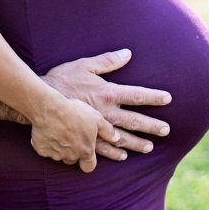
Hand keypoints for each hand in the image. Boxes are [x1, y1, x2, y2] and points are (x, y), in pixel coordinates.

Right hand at [30, 93, 117, 173]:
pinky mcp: (41, 149)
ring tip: (59, 132)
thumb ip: (107, 131)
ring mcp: (55, 154)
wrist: (50, 109)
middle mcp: (71, 156)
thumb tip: (117, 139)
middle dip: (73, 152)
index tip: (87, 156)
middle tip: (71, 137)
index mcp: (86, 151)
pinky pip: (44, 150)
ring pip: (59, 155)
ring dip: (60, 148)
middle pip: (73, 160)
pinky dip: (46, 143)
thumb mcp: (96, 119)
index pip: (89, 167)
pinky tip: (47, 131)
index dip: (88, 162)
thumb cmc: (75, 112)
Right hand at [43, 49, 171, 161]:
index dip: (153, 97)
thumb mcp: (85, 65)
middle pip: (134, 120)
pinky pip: (104, 149)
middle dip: (152, 126)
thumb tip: (127, 53)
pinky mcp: (85, 138)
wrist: (41, 101)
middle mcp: (106, 113)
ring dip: (137, 143)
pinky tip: (123, 156)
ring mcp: (97, 128)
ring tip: (149, 147)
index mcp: (107, 93)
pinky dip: (115, 153)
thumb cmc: (62, 79)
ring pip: (122, 138)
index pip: (136, 95)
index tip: (167, 98)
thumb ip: (107, 61)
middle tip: (166, 130)